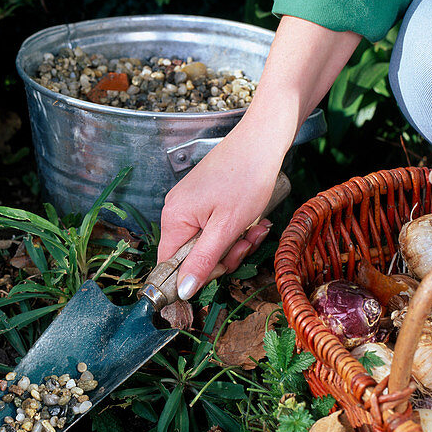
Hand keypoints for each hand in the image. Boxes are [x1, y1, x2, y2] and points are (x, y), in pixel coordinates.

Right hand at [157, 135, 283, 297]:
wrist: (261, 140)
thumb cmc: (246, 177)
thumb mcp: (227, 228)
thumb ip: (203, 261)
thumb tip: (182, 292)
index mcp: (173, 218)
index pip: (170, 265)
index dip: (195, 275)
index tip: (224, 266)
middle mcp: (175, 211)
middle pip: (191, 255)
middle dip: (223, 255)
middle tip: (245, 242)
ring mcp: (188, 204)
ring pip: (206, 243)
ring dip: (233, 242)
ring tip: (253, 227)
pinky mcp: (202, 199)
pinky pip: (212, 227)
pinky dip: (232, 229)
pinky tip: (250, 219)